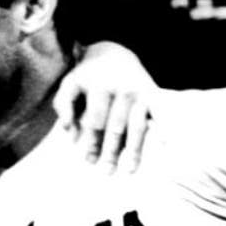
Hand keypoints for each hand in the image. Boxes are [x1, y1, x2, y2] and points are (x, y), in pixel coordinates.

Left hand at [53, 40, 156, 172]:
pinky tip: (163, 144)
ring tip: (129, 170)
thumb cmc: (89, 76)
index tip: (89, 161)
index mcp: (100, 86)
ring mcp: (140, 92)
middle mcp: (122, 89)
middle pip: (116, 128)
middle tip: (107, 172)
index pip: (96, 121)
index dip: (92, 143)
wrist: (116, 53)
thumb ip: (63, 105)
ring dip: (133, 150)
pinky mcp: (153, 94)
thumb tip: (69, 131)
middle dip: (111, 152)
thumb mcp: (71, 84)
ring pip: (137, 126)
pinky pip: (159, 115)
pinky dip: (162, 129)